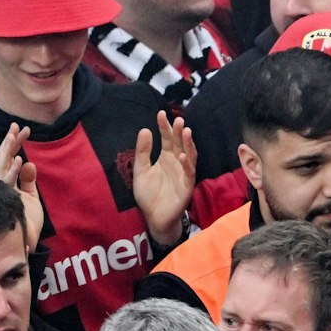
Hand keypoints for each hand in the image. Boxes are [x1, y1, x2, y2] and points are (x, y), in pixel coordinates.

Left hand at [132, 112, 194, 245]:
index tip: (161, 113)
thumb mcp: (141, 170)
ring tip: (185, 131)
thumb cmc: (149, 194)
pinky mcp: (187, 186)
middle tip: (178, 119)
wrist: (154, 217)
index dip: (164, 127)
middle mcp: (178, 163)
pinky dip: (187, 165)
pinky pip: (189, 173)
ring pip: (189, 155)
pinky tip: (182, 156)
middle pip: (180, 144)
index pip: (167, 138)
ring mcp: (184, 173)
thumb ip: (143, 152)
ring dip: (188, 144)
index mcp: (167, 157)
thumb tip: (144, 130)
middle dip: (179, 132)